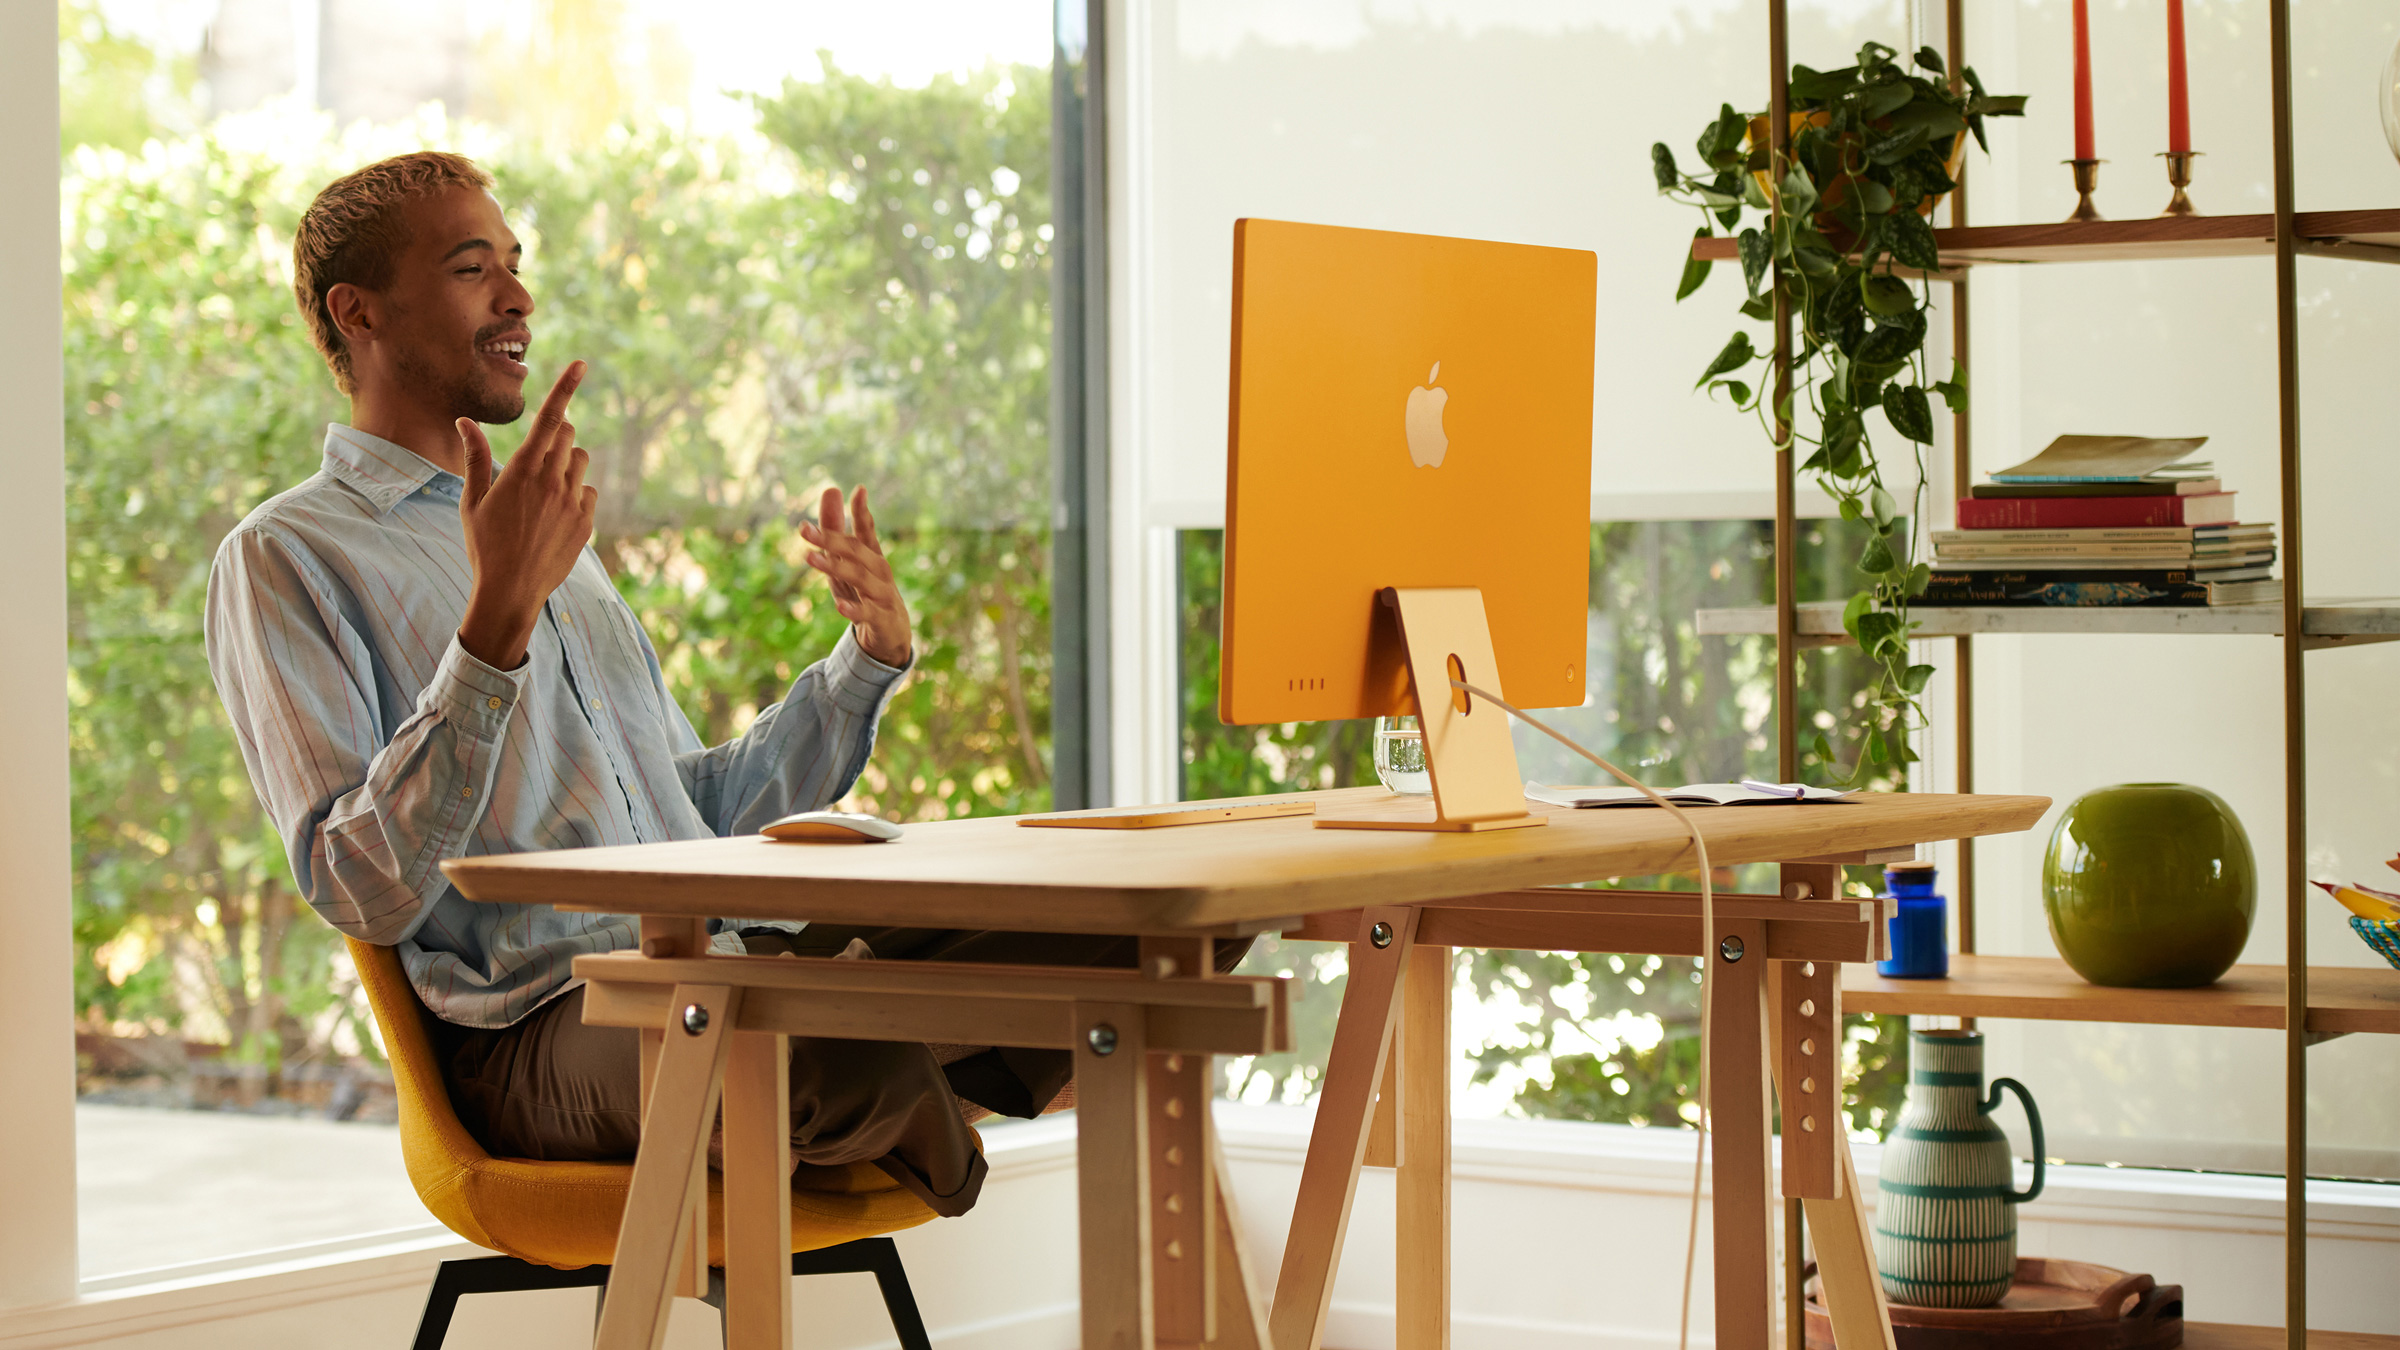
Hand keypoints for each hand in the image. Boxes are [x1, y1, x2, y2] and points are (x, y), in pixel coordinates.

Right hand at [456, 362, 596, 668]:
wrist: (510, 592)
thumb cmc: (484, 545)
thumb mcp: (472, 500)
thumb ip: (475, 457)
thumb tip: (464, 421)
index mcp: (523, 470)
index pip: (550, 418)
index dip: (566, 387)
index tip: (583, 363)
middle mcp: (553, 481)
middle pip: (568, 435)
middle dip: (556, 435)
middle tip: (536, 457)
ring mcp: (573, 502)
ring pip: (581, 462)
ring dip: (567, 464)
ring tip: (544, 489)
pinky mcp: (586, 523)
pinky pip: (588, 492)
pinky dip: (575, 494)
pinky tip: (555, 515)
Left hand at [800, 485, 912, 667]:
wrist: (892, 634)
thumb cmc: (866, 592)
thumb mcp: (847, 561)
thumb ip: (836, 528)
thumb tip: (832, 488)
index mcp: (872, 555)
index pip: (867, 530)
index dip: (862, 512)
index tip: (859, 490)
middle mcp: (880, 571)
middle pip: (857, 551)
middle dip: (830, 539)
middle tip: (804, 529)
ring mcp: (882, 595)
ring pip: (860, 578)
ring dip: (834, 568)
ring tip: (810, 559)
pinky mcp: (881, 619)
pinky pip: (867, 613)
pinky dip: (854, 609)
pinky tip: (839, 605)